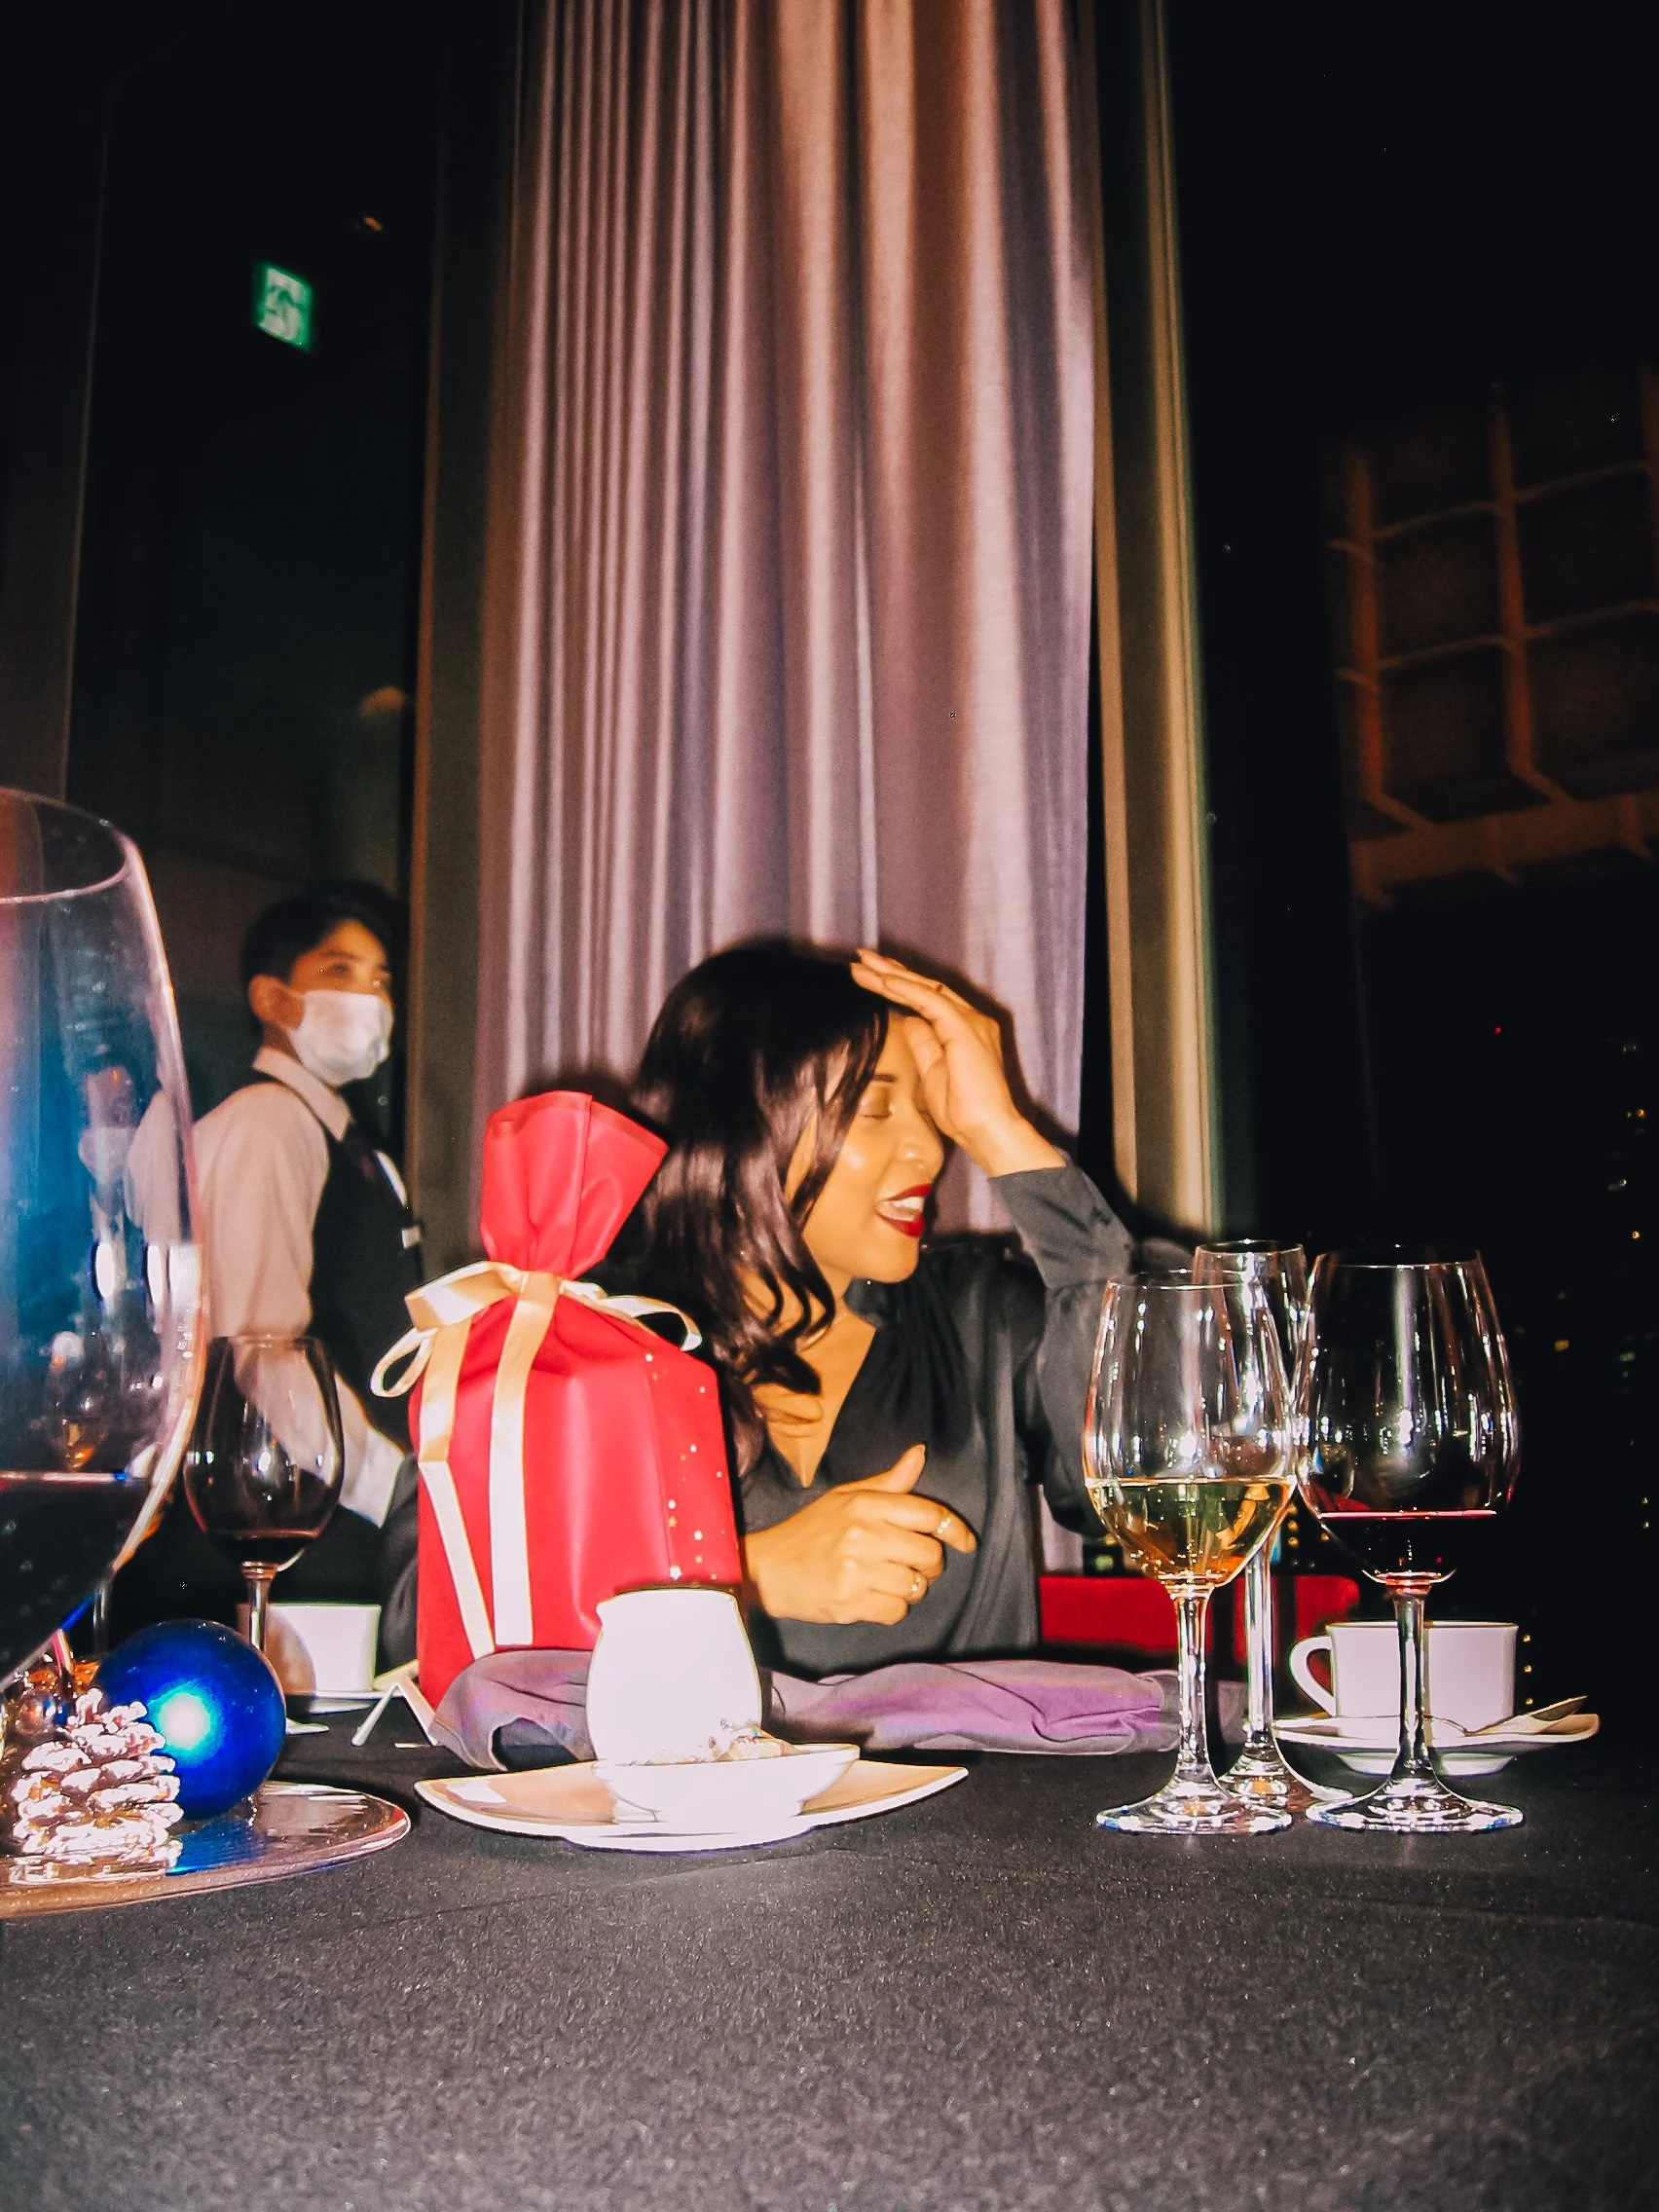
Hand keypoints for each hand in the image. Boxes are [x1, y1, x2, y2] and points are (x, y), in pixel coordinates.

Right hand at [742, 1445, 977, 1624]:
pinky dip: (894, 1608)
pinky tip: (876, 1598)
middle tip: (916, 1564)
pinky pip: (897, 1610)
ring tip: (892, 1581)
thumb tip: (920, 1453)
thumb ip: (888, 1482)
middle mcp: (864, 1535)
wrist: (768, 1569)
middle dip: (931, 1564)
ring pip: (916, 1586)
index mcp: (865, 1505)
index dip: (956, 1530)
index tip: (965, 1542)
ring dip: (912, 1587)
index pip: (930, 1515)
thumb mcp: (845, 1496)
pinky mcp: (851, 1602)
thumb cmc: (810, 1531)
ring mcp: (857, 1571)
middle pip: (930, 1554)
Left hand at [850, 949, 1062, 1178]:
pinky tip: (882, 980)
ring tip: (861, 965)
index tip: (872, 975)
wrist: (986, 1130)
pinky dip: (905, 989)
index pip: (929, 998)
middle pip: (926, 987)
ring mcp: (971, 1021)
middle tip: (861, 958)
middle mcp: (972, 1019)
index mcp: (965, 1029)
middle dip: (891, 971)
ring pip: (925, 988)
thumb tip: (909, 1021)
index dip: (900, 984)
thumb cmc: (962, 1111)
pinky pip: (931, 1000)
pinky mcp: (964, 1028)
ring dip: (891, 975)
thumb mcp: (933, 1072)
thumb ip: (924, 1044)